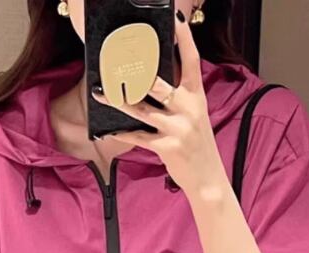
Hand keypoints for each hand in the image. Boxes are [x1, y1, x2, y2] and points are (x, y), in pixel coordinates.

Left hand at [91, 10, 226, 195]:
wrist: (208, 178)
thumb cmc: (197, 144)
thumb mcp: (195, 115)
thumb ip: (179, 97)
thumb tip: (152, 81)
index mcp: (197, 96)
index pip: (191, 60)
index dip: (183, 38)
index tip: (174, 19)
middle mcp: (189, 108)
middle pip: (158, 83)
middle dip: (135, 71)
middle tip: (116, 59)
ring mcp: (178, 127)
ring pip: (142, 109)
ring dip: (118, 101)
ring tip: (100, 93)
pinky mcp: (167, 146)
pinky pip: (138, 136)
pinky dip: (122, 133)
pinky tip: (107, 131)